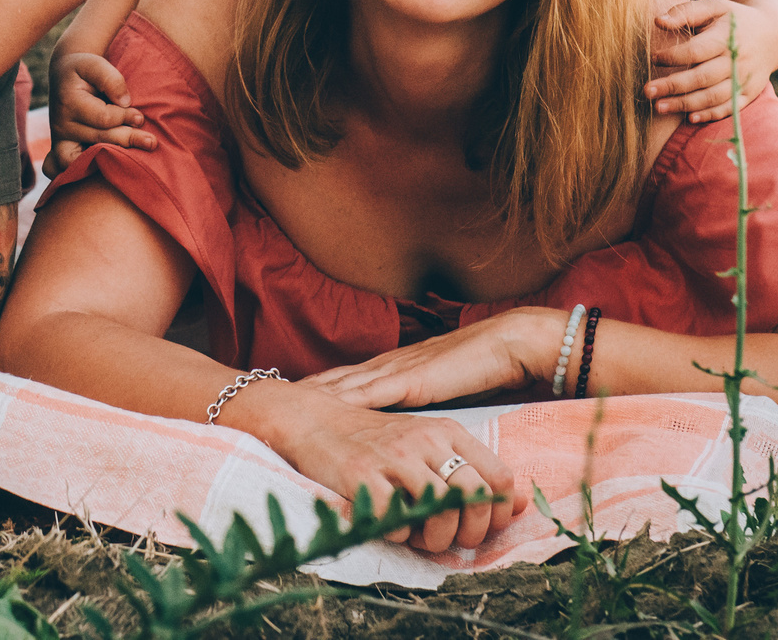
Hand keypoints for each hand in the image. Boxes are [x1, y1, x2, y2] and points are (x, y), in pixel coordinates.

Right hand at [46, 51, 155, 172]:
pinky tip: (103, 171)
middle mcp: (60, 124)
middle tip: (151, 141)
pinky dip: (83, 171)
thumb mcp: (95, 64)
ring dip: (114, 158)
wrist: (64, 74)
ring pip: (88, 157)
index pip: (104, 118)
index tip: (140, 116)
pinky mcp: (61, 148)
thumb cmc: (84, 69)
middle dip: (128, 139)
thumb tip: (124, 102)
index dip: (126, 118)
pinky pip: (67, 167)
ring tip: (136, 157)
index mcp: (69, 101)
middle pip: (100, 140)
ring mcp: (60, 139)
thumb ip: (111, 79)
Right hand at [238, 383, 525, 554]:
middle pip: (474, 497)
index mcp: (447, 431)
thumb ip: (470, 468)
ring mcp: (393, 455)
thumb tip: (519, 502)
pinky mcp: (362, 473)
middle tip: (447, 538)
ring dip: (434, 537)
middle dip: (467, 532)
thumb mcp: (427, 442)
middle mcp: (425, 439)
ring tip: (419, 536)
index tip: (479, 527)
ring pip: (440, 510)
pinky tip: (389, 524)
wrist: (313, 420)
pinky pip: (396, 517)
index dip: (497, 514)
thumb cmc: (374, 438)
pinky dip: (397, 532)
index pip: (499, 477)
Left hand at [303, 310, 556, 412]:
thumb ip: (421, 407)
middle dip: (303, 391)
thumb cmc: (484, 369)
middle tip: (267, 398)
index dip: (318, 389)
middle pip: (334, 380)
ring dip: (312, 394)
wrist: (510, 345)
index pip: (347, 380)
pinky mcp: (410, 380)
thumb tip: (406, 431)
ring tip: (280, 402)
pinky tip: (320, 404)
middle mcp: (389, 367)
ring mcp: (397, 371)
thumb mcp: (443, 393)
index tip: (288, 397)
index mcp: (396, 369)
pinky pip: (368, 392)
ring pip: (343, 384)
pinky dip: (341, 398)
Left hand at [645, 0, 777, 120]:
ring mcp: (745, 79)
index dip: (674, 56)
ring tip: (659, 107)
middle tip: (647, 91)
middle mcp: (738, 61)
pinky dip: (711, 114)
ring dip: (686, 104)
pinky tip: (690, 118)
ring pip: (714, 96)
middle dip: (673, 86)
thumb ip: (686, 12)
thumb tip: (658, 21)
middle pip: (703, 77)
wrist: (772, 34)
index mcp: (727, 37)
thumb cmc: (734, 19)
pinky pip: (730, 107)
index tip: (653, 58)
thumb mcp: (714, 7)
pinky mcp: (750, 93)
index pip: (697, 51)